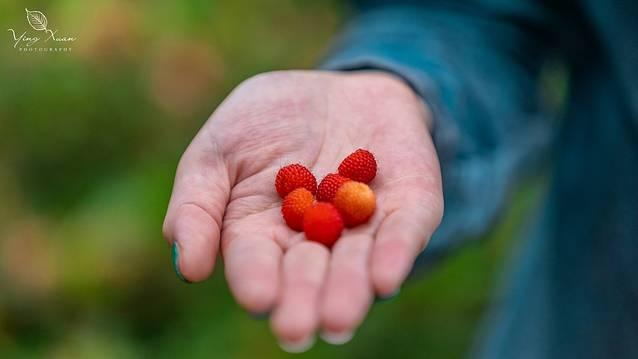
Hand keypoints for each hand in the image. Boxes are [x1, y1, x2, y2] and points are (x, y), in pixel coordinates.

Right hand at [162, 70, 442, 349]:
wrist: (336, 89)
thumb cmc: (267, 122)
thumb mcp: (218, 150)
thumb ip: (197, 203)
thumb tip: (186, 267)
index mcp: (263, 236)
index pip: (257, 264)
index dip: (256, 280)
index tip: (259, 297)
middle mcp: (315, 244)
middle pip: (309, 276)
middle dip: (304, 301)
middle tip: (298, 329)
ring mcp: (364, 229)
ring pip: (357, 265)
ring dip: (348, 291)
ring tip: (339, 318)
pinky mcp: (408, 209)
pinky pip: (403, 233)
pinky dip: (394, 254)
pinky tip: (384, 279)